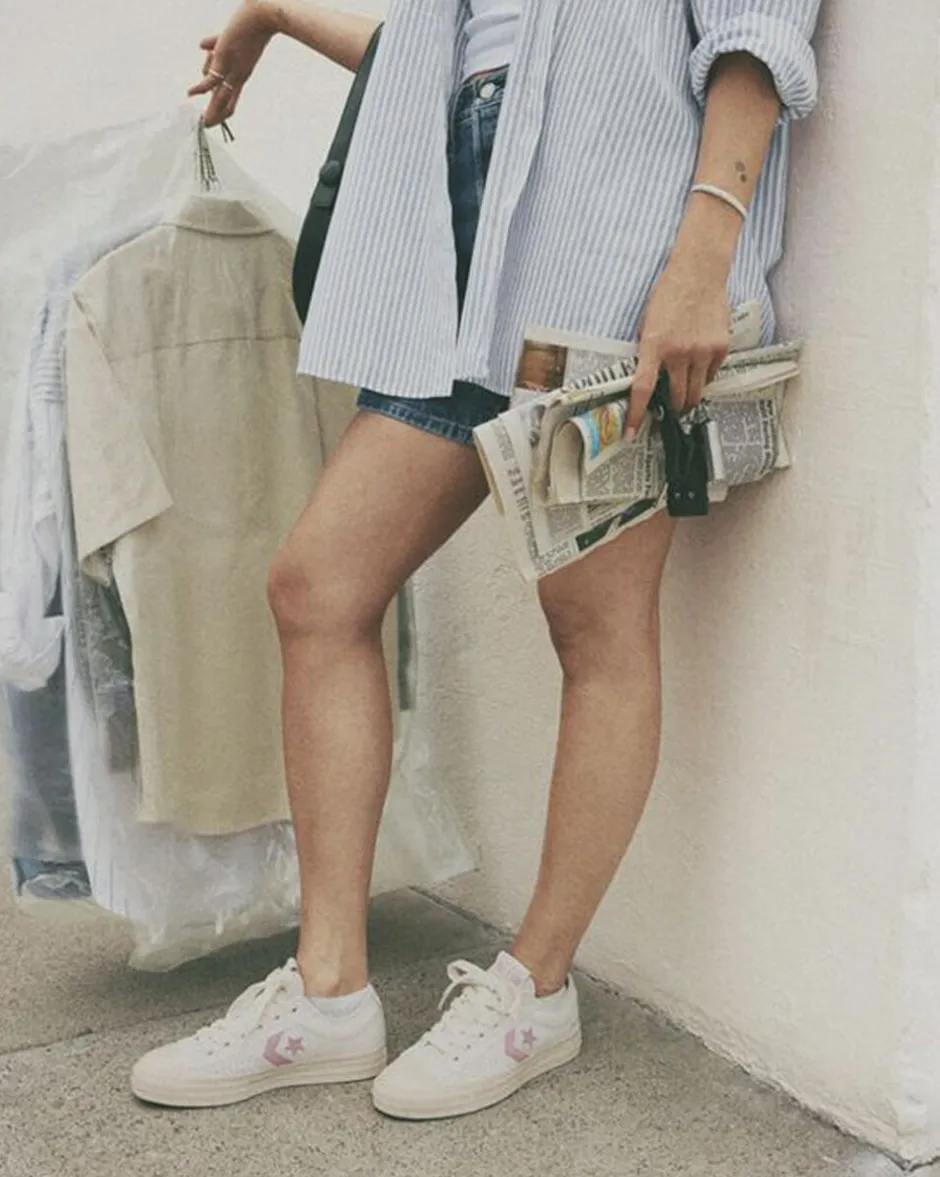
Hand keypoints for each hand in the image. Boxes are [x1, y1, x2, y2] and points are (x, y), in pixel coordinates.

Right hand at [188, 1, 277, 126]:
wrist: (262, 15)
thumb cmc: (250, 23)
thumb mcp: (229, 37)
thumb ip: (214, 42)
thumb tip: (200, 45)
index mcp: (242, 72)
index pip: (232, 97)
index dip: (222, 110)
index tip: (213, 118)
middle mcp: (238, 75)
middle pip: (228, 103)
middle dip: (216, 115)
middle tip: (208, 125)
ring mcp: (232, 69)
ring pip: (220, 96)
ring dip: (212, 110)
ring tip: (204, 121)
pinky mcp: (223, 60)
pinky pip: (210, 78)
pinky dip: (199, 87)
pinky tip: (190, 94)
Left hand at [626, 257, 731, 438]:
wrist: (699, 273)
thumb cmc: (669, 295)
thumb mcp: (647, 323)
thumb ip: (647, 351)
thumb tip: (647, 377)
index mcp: (653, 346)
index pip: (643, 389)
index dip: (636, 415)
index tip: (631, 434)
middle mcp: (679, 353)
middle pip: (678, 398)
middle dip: (674, 409)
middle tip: (671, 412)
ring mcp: (702, 351)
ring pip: (697, 392)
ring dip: (690, 397)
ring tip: (686, 393)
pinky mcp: (720, 347)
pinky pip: (711, 374)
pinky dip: (704, 375)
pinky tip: (699, 364)